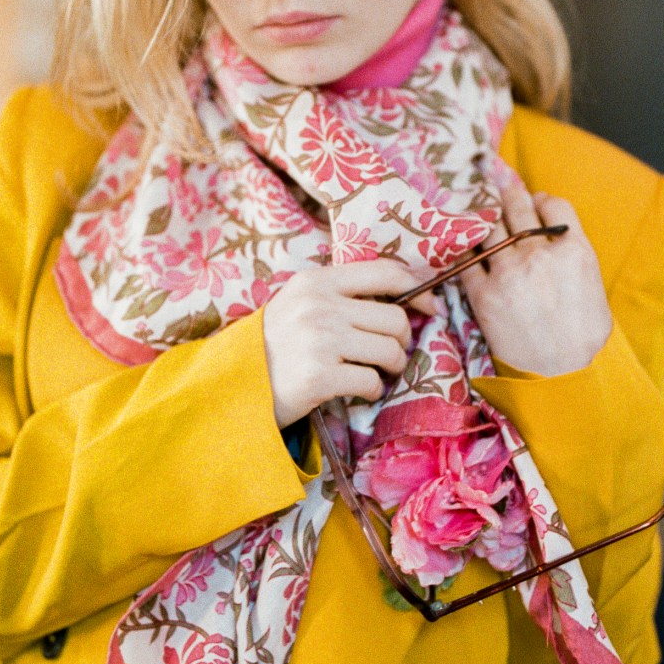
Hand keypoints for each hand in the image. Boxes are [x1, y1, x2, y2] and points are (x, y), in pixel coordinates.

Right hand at [263, 262, 436, 428]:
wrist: (233, 385)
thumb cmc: (272, 345)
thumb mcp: (298, 304)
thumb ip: (339, 295)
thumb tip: (401, 298)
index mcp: (316, 281)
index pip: (385, 273)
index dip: (418, 290)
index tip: (430, 307)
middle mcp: (320, 305)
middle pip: (395, 319)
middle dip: (402, 341)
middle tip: (390, 355)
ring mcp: (321, 340)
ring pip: (389, 351)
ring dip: (390, 367)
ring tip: (374, 373)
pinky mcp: (321, 376)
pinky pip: (372, 382)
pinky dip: (372, 391)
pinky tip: (357, 391)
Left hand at [461, 178, 611, 376]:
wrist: (564, 379)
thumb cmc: (585, 339)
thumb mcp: (593, 287)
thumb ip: (572, 255)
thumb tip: (554, 237)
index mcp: (575, 250)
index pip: (555, 206)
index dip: (542, 200)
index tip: (534, 201)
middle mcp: (541, 254)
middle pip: (517, 207)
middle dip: (506, 191)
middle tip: (496, 180)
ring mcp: (509, 272)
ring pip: (489, 227)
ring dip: (482, 214)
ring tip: (475, 206)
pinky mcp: (483, 295)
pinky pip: (466, 260)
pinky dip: (464, 249)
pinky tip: (462, 245)